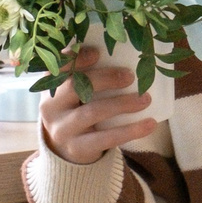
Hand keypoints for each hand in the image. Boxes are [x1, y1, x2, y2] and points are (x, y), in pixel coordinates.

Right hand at [39, 45, 155, 163]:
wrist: (68, 150)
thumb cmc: (79, 111)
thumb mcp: (75, 93)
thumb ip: (88, 76)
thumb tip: (125, 54)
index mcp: (51, 88)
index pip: (58, 68)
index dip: (76, 59)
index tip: (98, 52)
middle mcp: (51, 108)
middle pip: (74, 88)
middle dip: (105, 79)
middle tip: (130, 76)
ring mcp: (62, 130)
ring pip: (92, 112)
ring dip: (122, 104)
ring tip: (145, 99)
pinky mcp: (78, 148)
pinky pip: (106, 138)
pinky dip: (131, 130)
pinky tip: (150, 124)